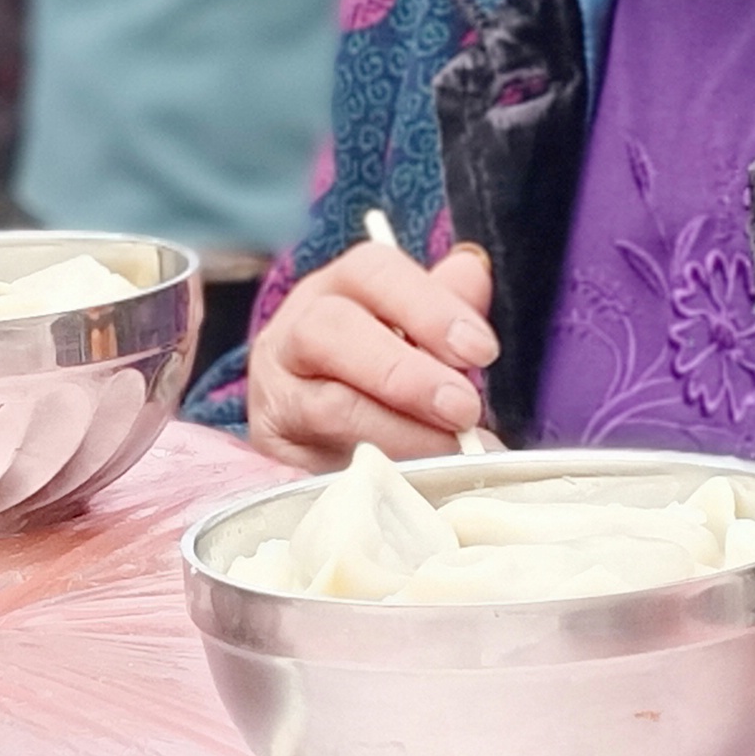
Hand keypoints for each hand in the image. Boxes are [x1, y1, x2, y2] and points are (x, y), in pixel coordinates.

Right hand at [246, 237, 497, 463]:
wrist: (310, 433)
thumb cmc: (376, 371)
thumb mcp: (412, 330)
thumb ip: (444, 303)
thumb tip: (472, 272)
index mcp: (337, 288)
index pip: (373, 273)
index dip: (430, 308)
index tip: (481, 350)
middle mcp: (294, 331)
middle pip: (332, 330)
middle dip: (406, 373)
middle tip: (464, 409)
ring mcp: (276, 393)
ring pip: (327, 406)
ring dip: (400, 433)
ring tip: (451, 453)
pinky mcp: (273, 451)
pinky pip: (315, 464)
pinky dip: (371, 474)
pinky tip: (412, 483)